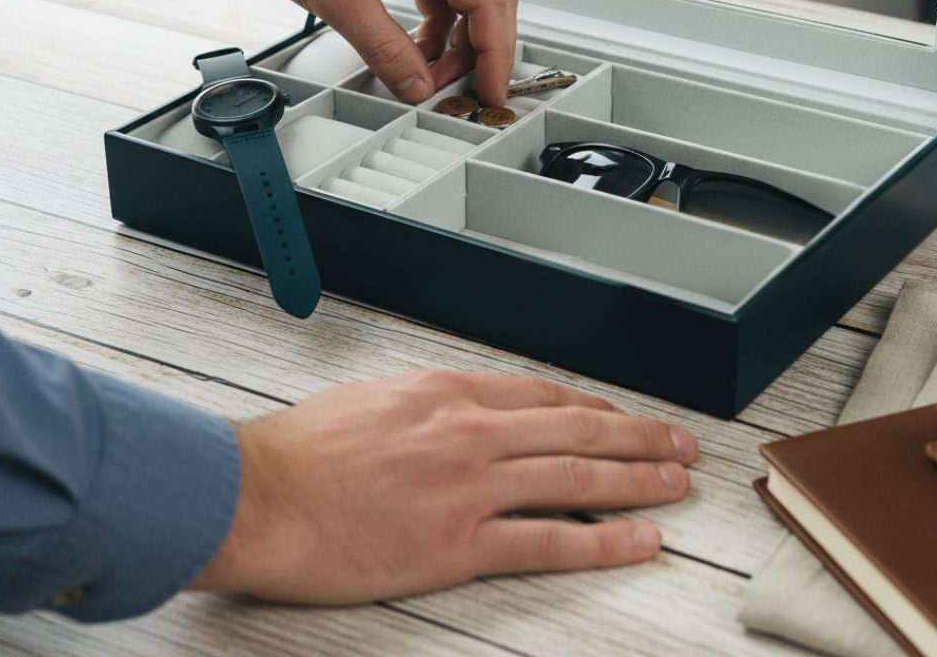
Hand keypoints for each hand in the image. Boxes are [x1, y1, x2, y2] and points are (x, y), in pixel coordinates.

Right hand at [189, 370, 697, 603]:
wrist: (258, 493)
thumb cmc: (302, 450)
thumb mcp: (375, 398)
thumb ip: (431, 402)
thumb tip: (466, 408)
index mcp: (448, 392)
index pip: (543, 394)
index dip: (593, 407)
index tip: (619, 416)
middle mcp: (471, 431)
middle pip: (576, 429)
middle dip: (636, 435)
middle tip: (677, 442)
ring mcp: (471, 487)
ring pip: (577, 477)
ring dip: (637, 479)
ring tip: (675, 482)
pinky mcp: (459, 543)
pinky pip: (549, 541)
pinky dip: (604, 540)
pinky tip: (639, 540)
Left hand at [196, 0, 517, 105]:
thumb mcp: (343, 3)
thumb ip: (387, 52)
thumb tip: (418, 87)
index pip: (487, 1)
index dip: (494, 55)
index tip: (491, 91)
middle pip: (490, 0)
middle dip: (482, 52)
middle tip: (472, 92)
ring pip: (469, 1)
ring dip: (457, 43)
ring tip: (432, 76)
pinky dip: (438, 29)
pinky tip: (418, 52)